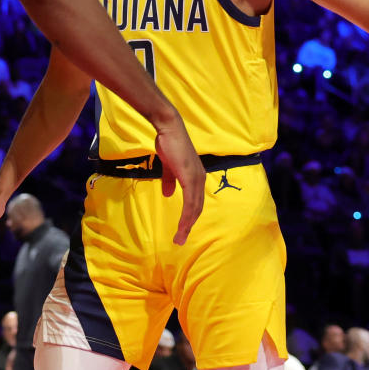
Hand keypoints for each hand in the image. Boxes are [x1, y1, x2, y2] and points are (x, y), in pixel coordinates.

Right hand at [154, 121, 205, 244]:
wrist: (169, 130)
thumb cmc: (168, 144)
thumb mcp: (168, 166)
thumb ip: (169, 180)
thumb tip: (168, 194)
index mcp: (196, 177)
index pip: (195, 202)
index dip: (189, 217)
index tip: (182, 230)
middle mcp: (200, 179)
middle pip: (197, 209)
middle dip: (189, 226)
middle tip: (180, 239)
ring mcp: (196, 179)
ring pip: (194, 208)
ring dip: (187, 225)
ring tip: (180, 237)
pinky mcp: (190, 178)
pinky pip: (190, 202)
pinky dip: (186, 215)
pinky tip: (182, 225)